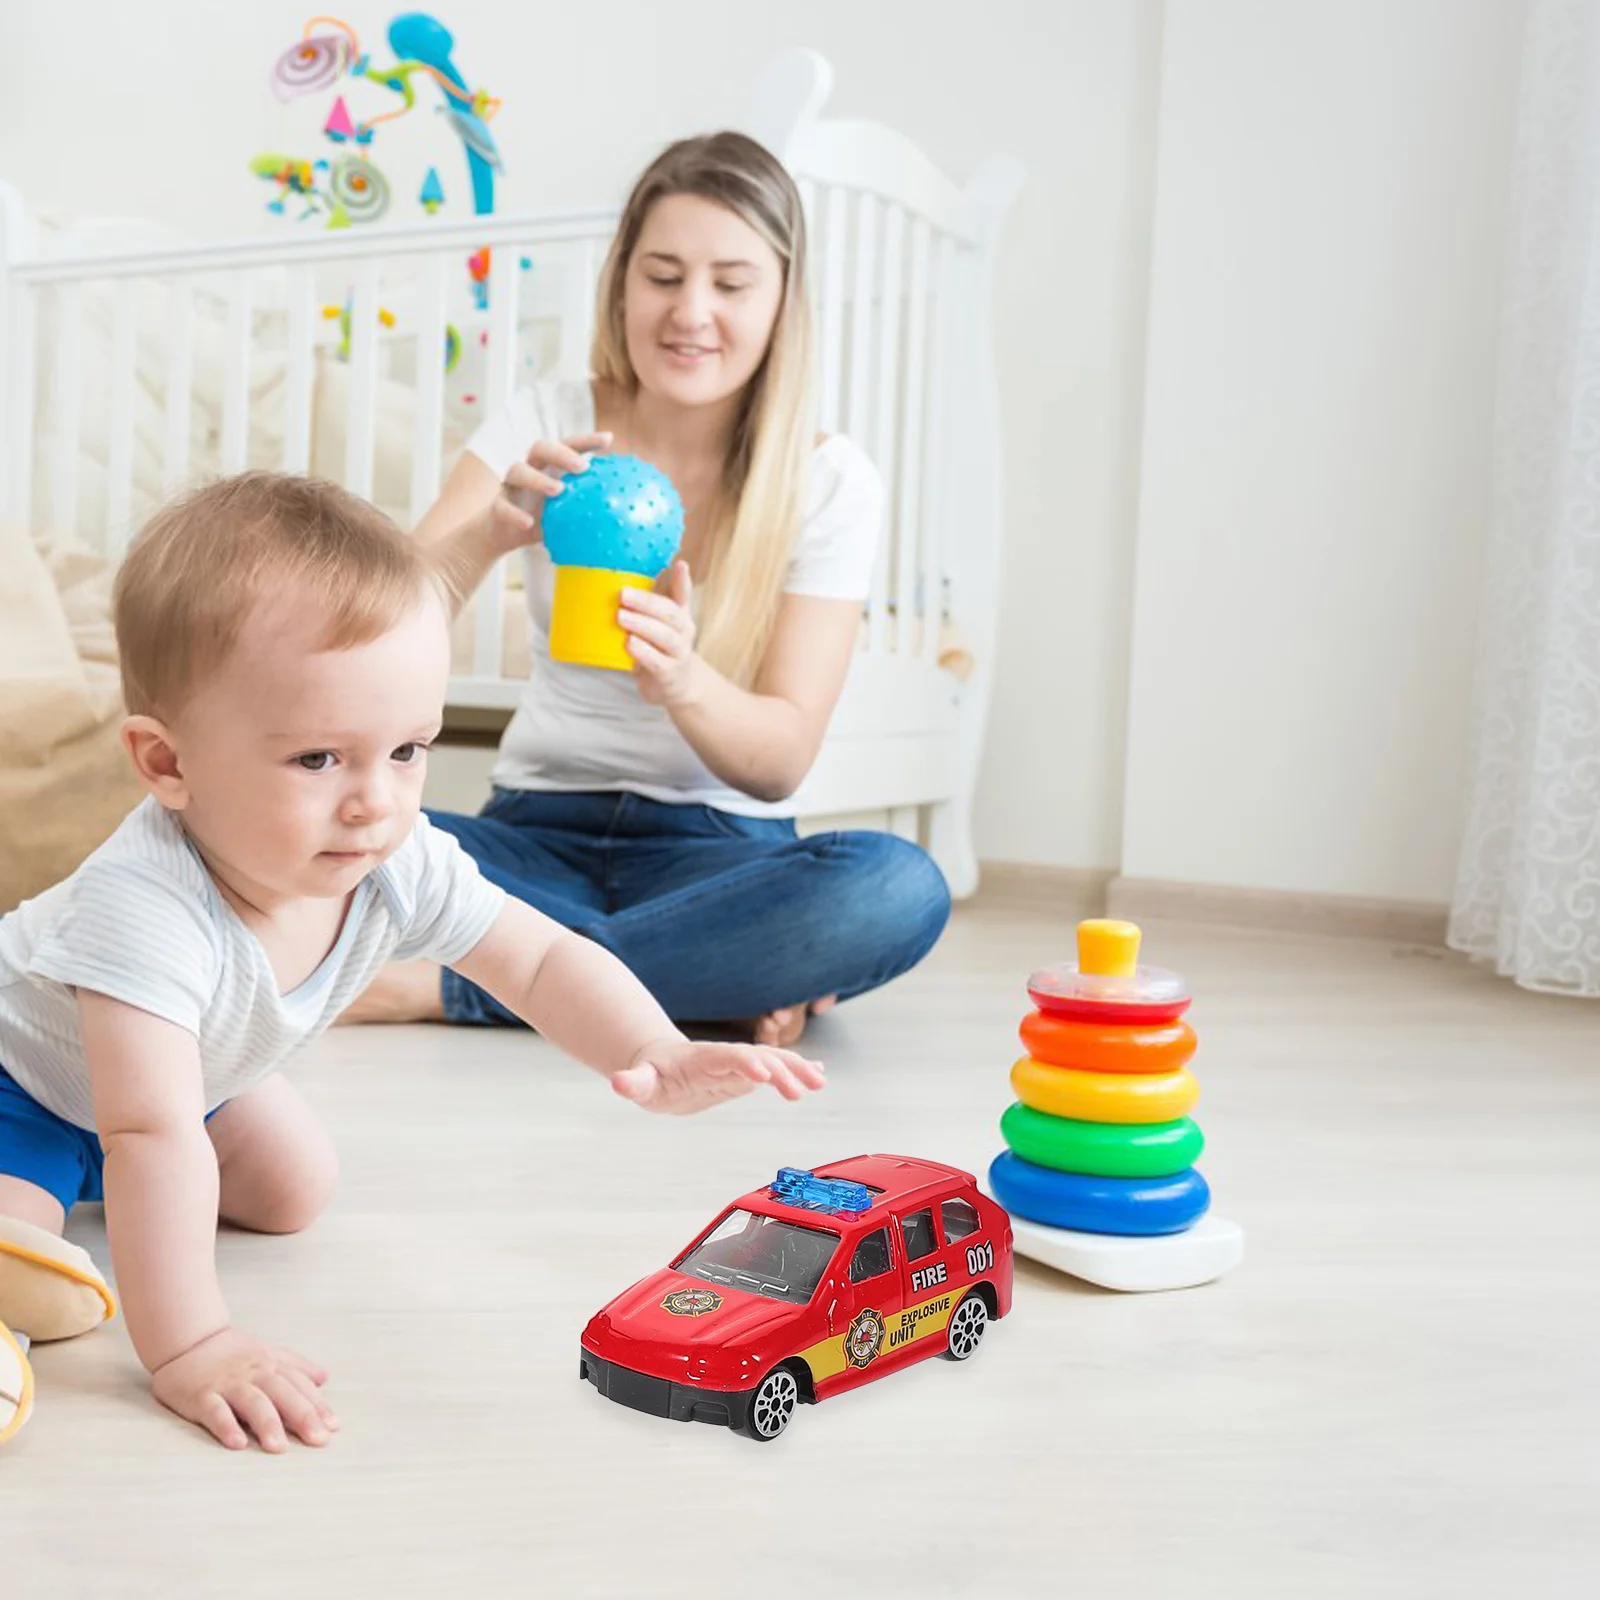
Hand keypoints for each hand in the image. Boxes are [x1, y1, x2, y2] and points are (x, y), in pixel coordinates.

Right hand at [150, 1326, 337, 1452]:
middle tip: (319, 1440)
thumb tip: (325, 1378)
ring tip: (280, 1448)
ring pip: (252, 1403)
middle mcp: (253, 1373)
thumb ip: (296, 1366)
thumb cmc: (232, 1352)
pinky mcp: (200, 1395)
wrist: (188, 1338)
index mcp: (271, 1365)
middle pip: (282, 1394)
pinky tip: (237, 1443)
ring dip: (267, 1424)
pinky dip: (225, 1426)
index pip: (299, 1387)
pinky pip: (214, 1411)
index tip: (333, 1426)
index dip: (317, 1406)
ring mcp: (227, 1384)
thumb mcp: (268, 1352)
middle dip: (302, 1416)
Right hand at [482, 431, 613, 554]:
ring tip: (558, 490)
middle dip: (561, 452)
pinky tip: (529, 523)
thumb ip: (588, 509)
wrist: (502, 536)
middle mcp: (529, 470)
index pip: (567, 447)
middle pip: (540, 448)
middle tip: (583, 467)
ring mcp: (511, 487)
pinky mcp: (496, 506)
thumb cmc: (540, 520)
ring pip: (518, 470)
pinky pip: (503, 507)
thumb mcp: (567, 514)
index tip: (609, 439)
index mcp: (549, 468)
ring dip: (538, 479)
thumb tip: (625, 517)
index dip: (586, 441)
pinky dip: (515, 514)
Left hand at [612, 1036, 826, 1115]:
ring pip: (774, 1061)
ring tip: (820, 1082)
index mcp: (703, 1059)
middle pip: (758, 1058)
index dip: (746, 1063)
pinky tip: (820, 1075)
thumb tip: (617, 1082)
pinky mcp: (747, 1073)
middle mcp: (727, 1057)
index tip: (763, 1075)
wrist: (662, 1064)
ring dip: (797, 1069)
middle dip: (780, 1071)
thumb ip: (633, 1083)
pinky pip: (777, 1068)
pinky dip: (797, 1069)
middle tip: (800, 1091)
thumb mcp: (640, 1083)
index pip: (728, 1058)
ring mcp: (740, 1063)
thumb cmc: (652, 1075)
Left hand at [620, 560, 703, 706]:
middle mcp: (683, 632)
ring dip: (642, 625)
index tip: (680, 564)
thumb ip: (648, 602)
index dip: (682, 580)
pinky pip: (657, 661)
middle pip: (671, 614)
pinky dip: (643, 651)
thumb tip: (625, 577)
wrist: (679, 685)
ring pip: (665, 636)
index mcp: (679, 615)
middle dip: (647, 603)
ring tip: (621, 616)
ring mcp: (678, 653)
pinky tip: (628, 643)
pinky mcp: (668, 674)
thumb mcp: (658, 623)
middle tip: (623, 594)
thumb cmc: (661, 648)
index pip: (683, 594)